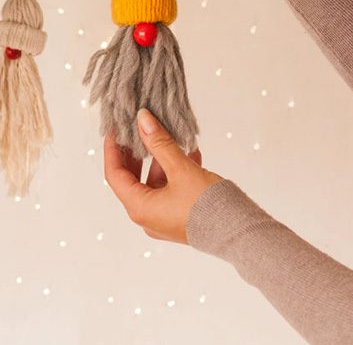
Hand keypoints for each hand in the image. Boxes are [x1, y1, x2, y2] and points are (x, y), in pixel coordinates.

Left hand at [103, 108, 222, 242]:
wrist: (239, 233)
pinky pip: (169, 191)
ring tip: (170, 137)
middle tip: (139, 130)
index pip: (114, 174)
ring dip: (160, 160)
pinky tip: (189, 153)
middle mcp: (147, 217)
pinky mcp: (179, 218)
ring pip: (153, 183)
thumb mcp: (180, 169)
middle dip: (137, 153)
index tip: (115, 129)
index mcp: (140, 208)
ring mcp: (163, 220)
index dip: (113, 149)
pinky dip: (174, 172)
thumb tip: (142, 120)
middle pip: (132, 179)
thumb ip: (160, 143)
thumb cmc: (207, 205)